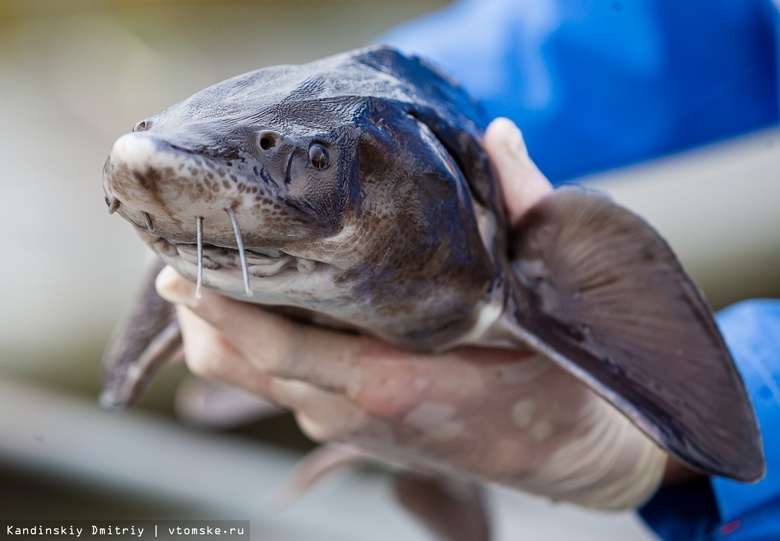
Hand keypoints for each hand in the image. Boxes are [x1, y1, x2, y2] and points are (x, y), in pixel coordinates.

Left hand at [156, 118, 667, 509]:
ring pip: (255, 380)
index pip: (281, 349)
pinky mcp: (354, 427)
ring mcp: (349, 424)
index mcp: (393, 383)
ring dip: (224, 329)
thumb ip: (524, 213)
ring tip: (211, 273)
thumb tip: (498, 138)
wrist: (571, 455)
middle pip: (243, 367)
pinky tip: (267, 305)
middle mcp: (355, 410)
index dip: (222, 310)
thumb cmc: (556, 384)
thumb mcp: (547, 301)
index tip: (179, 271)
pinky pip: (283, 387)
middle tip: (181, 256)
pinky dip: (258, 346)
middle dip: (201, 315)